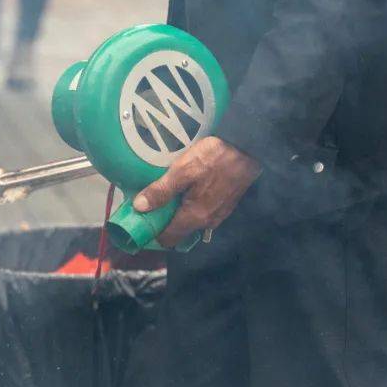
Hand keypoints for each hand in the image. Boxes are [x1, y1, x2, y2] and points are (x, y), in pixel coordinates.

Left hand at [132, 136, 261, 246]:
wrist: (247, 148)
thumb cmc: (214, 157)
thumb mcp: (183, 170)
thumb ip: (161, 191)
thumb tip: (139, 207)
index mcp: (195, 217)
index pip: (168, 238)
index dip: (153, 230)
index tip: (141, 218)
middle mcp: (207, 222)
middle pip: (179, 231)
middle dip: (164, 221)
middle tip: (151, 202)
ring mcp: (218, 215)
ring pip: (190, 222)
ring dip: (178, 212)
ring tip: (167, 193)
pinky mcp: (225, 206)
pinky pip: (202, 213)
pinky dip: (191, 206)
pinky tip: (186, 190)